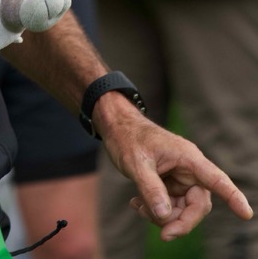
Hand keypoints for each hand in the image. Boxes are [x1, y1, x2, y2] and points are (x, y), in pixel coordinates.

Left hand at [100, 105, 251, 241]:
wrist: (117, 127)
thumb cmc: (128, 137)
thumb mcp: (136, 163)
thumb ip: (151, 189)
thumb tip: (165, 216)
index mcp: (188, 157)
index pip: (216, 179)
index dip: (232, 196)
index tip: (246, 213)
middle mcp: (189, 169)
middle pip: (198, 205)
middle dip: (181, 222)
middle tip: (163, 234)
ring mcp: (180, 178)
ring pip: (183, 210)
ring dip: (163, 217)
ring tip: (138, 207)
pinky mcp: (170, 184)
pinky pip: (170, 207)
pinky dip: (155, 211)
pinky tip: (136, 204)